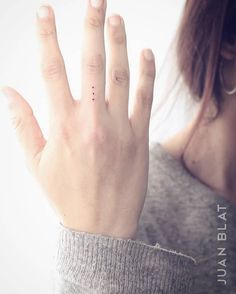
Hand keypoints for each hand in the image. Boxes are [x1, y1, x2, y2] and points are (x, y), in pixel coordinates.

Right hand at [1, 0, 155, 238]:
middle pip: (91, 63)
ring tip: (116, 18)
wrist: (102, 224)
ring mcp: (119, 127)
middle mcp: (91, 120)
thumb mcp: (37, 164)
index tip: (46, 13)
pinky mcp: (139, 136)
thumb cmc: (68, 195)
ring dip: (119, 43)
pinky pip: (144, 98)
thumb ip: (24, 125)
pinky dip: (146, 73)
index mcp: (63, 125)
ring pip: (120, 75)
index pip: (52, 69)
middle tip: (94, 1)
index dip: (48, 37)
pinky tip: (145, 53)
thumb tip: (8, 91)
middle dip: (91, 27)